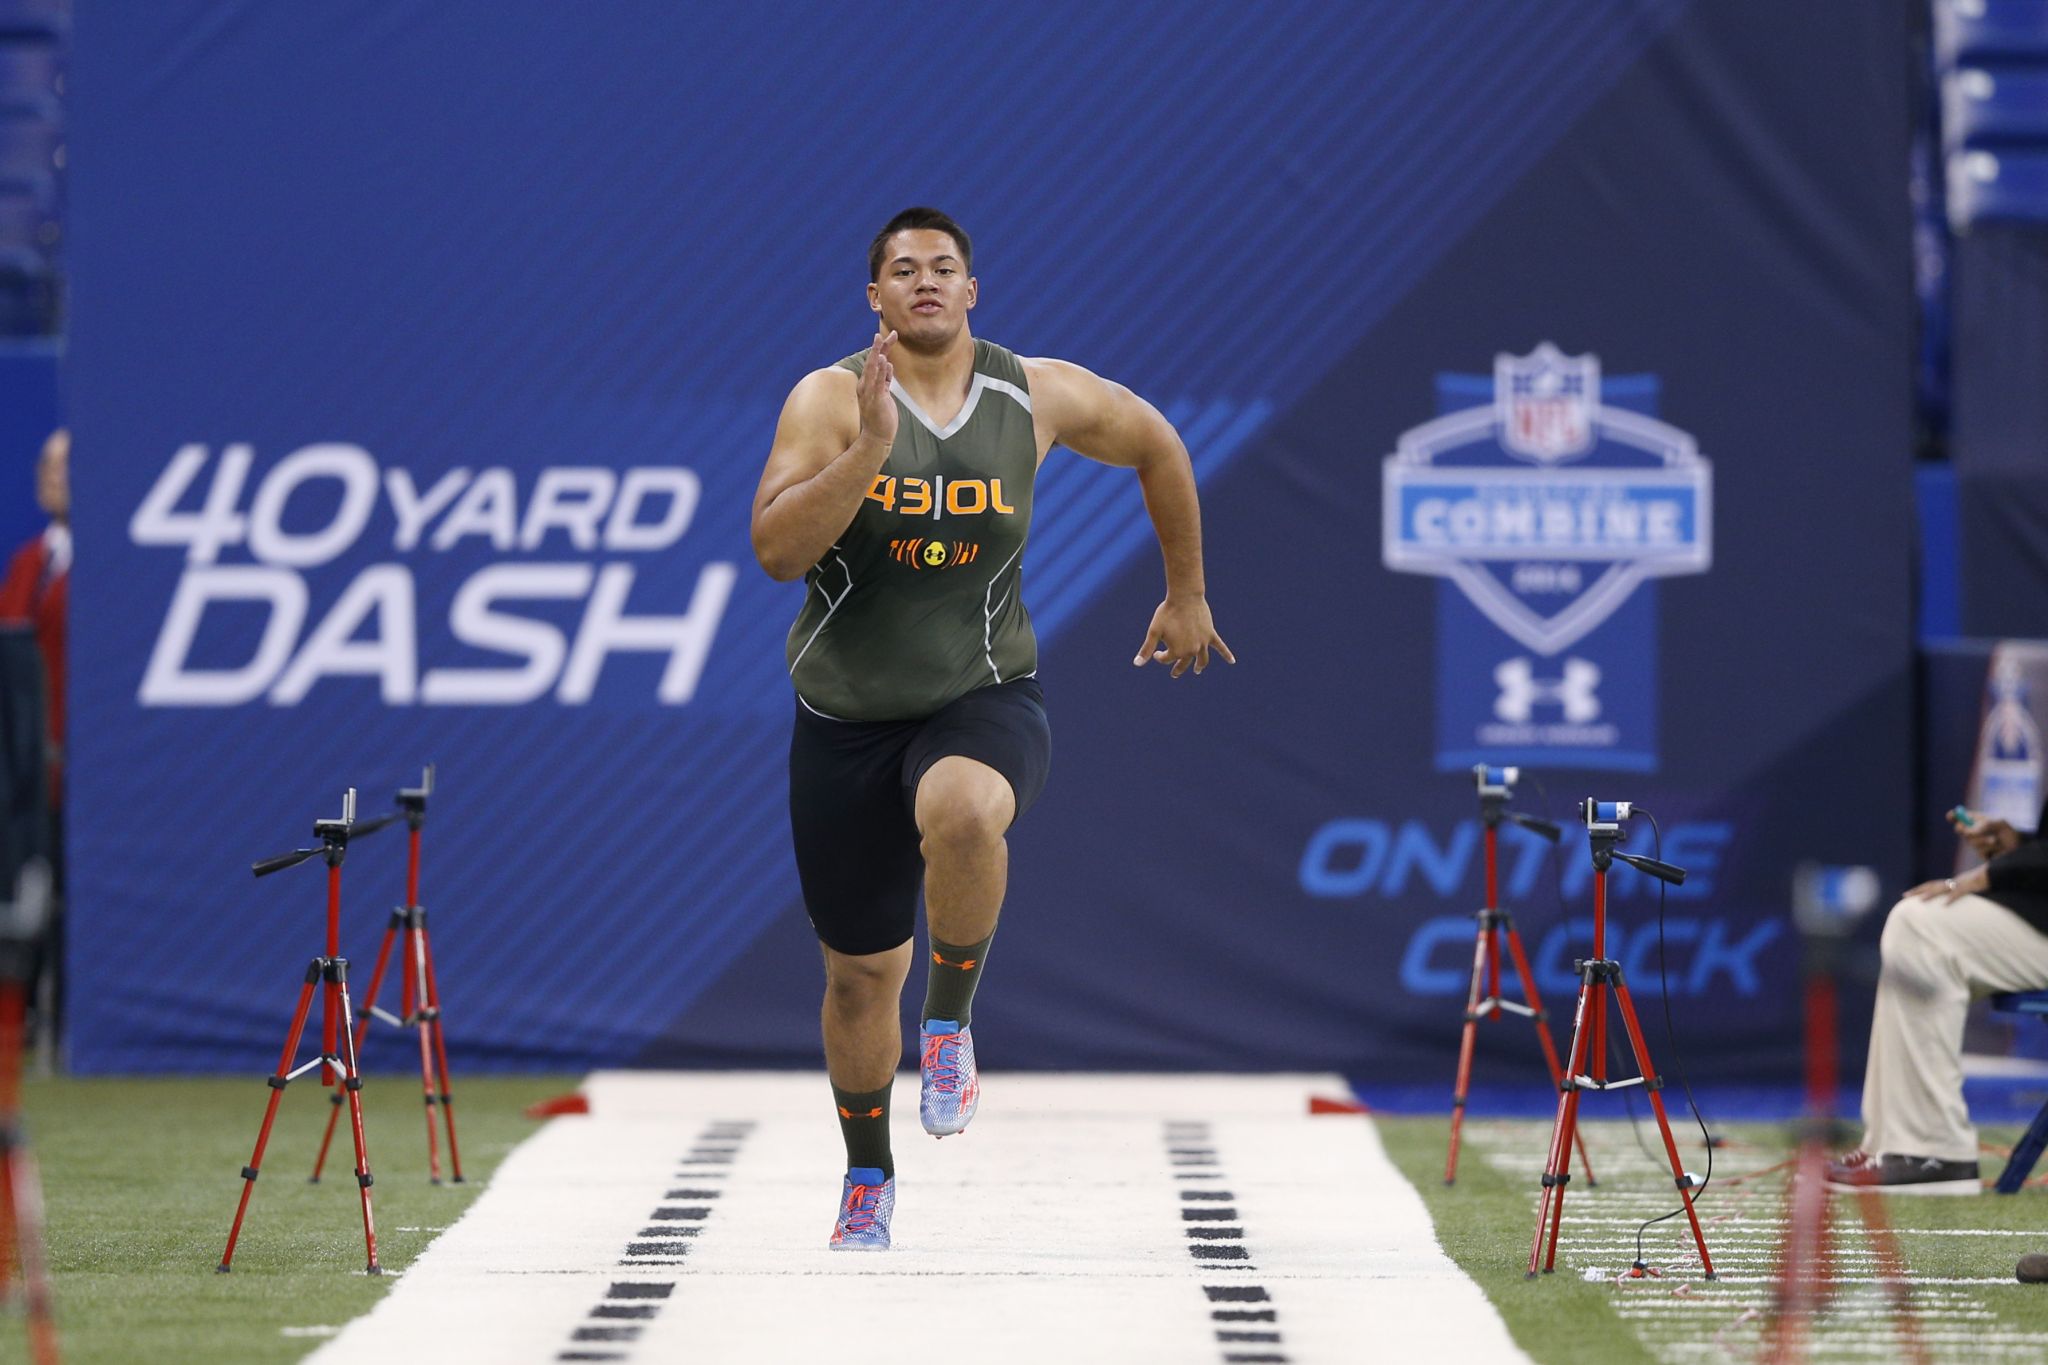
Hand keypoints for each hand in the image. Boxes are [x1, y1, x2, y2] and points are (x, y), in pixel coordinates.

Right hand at [858, 330, 898, 446]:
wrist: (877, 437)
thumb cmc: (881, 417)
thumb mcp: (885, 394)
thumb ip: (886, 380)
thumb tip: (888, 364)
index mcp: (867, 384)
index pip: (875, 363)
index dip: (881, 349)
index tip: (890, 336)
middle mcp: (865, 386)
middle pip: (872, 363)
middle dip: (877, 348)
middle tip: (882, 334)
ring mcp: (869, 393)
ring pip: (873, 370)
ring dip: (877, 355)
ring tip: (881, 341)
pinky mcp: (876, 400)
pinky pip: (879, 382)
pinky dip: (881, 371)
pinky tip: (884, 361)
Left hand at [1132, 595, 1235, 678]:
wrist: (1184, 597)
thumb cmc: (1167, 612)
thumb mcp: (1154, 631)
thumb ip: (1146, 649)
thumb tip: (1137, 664)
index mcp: (1176, 651)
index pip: (1166, 659)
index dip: (1159, 656)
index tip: (1156, 651)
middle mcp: (1191, 650)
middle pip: (1183, 663)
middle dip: (1178, 669)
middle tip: (1175, 673)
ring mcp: (1203, 643)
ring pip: (1202, 659)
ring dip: (1199, 666)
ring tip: (1197, 671)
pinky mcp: (1210, 634)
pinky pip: (1220, 647)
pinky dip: (1227, 654)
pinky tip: (1232, 661)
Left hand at [1904, 866, 1989, 901]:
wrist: (1995, 872)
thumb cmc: (1983, 881)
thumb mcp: (1969, 888)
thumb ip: (1960, 893)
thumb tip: (1953, 901)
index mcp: (1952, 883)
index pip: (1932, 885)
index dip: (1920, 889)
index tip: (1908, 894)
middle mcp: (1953, 882)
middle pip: (1932, 885)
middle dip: (1918, 890)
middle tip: (1905, 895)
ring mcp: (1960, 884)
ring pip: (1942, 888)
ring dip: (1931, 894)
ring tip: (1920, 900)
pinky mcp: (1969, 887)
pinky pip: (1959, 893)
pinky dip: (1951, 898)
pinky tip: (1944, 904)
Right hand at [1949, 808, 2020, 858]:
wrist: (2020, 850)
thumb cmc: (2011, 833)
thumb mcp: (1999, 824)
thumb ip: (1983, 825)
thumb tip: (1968, 831)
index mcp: (1979, 820)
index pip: (1961, 816)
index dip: (1954, 816)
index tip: (1951, 817)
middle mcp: (1975, 831)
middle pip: (1960, 829)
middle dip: (1964, 829)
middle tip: (1967, 830)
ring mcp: (1977, 843)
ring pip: (1970, 841)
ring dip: (1982, 840)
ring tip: (1995, 841)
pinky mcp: (1981, 854)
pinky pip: (1979, 851)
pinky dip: (1988, 849)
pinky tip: (1997, 849)